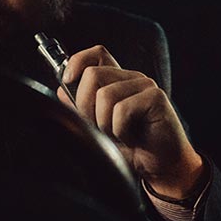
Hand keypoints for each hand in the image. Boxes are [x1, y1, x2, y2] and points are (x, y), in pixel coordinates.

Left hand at [64, 45, 204, 199]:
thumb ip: (80, 108)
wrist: (160, 167)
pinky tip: (131, 138)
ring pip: (105, 95)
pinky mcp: (155, 97)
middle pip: (92, 74)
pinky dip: (120, 130)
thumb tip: (60, 91)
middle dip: (86, 107)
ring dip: (104, 124)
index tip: (68, 82)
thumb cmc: (132, 147)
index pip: (96, 53)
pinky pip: (122, 110)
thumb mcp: (97, 127)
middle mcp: (131, 77)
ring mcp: (144, 85)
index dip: (78, 62)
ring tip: (118, 135)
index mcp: (117, 80)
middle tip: (100, 128)